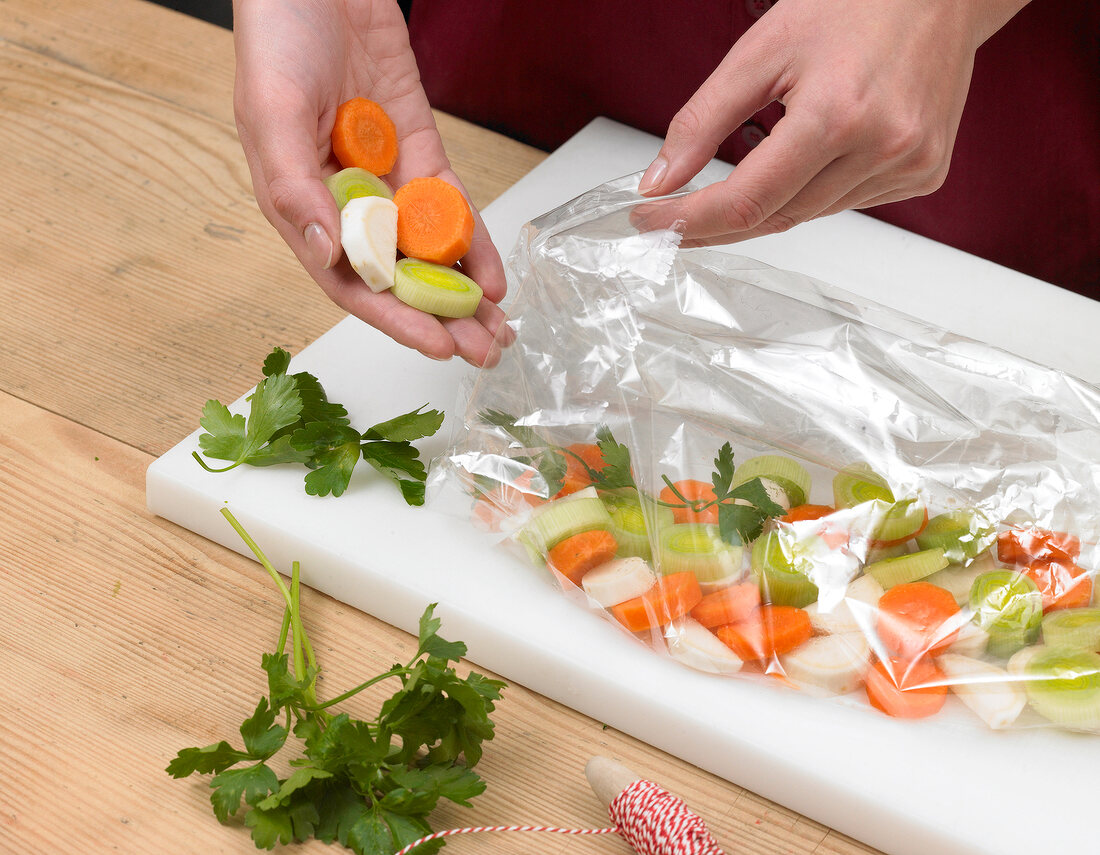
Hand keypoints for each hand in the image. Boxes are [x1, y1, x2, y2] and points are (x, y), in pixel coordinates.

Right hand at [233, 0, 506, 365]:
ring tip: (499, 329)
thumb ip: (292, 187)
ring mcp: (386, 178)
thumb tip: (324, 253)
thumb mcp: (270, 111)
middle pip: (398, 276)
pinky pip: (450, 204)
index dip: (394, 319)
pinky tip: (496, 275)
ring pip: (430, 249)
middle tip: (484, 352)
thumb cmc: (277, 36)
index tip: (435, 347)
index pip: (351, 280)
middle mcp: (346, 203)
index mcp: (300, 205)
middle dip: (442, 318)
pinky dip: (474, 239)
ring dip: (464, 292)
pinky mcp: (418, 148)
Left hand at [636, 0, 1030, 242]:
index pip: (746, 200)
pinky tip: (813, 155)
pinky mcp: (924, 174)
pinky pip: (847, 204)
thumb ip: (701, 122)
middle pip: (776, 217)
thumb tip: (661, 181)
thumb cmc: (853, 5)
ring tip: (755, 160)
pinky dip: (813, 191)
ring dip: (769, 203)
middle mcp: (882, 148)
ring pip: (810, 215)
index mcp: (837, 114)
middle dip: (718, 221)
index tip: (651, 222)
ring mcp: (909, 167)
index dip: (690, 220)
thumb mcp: (759, 53)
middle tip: (674, 216)